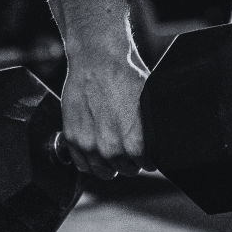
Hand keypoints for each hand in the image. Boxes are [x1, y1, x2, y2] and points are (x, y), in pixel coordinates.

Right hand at [61, 47, 155, 178]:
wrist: (97, 59)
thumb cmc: (124, 75)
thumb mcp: (148, 103)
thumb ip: (151, 129)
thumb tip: (159, 141)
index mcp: (133, 142)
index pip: (145, 165)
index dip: (148, 159)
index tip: (146, 154)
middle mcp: (110, 148)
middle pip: (126, 170)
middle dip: (131, 162)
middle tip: (131, 150)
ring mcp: (88, 144)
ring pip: (103, 172)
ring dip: (110, 165)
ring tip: (114, 153)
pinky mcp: (72, 137)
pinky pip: (82, 165)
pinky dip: (90, 163)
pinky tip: (96, 154)